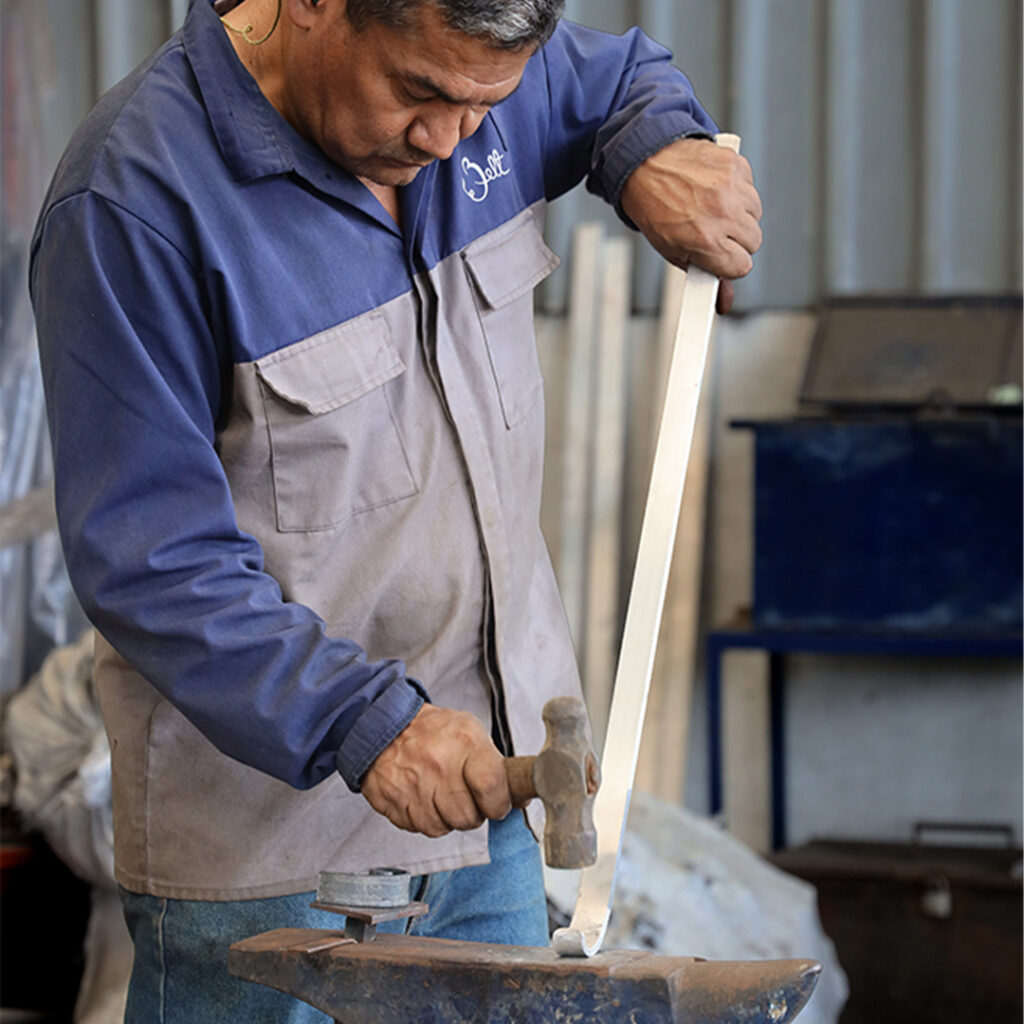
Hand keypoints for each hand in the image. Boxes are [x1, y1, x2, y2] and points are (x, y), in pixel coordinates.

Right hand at [361, 705, 511, 837]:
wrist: (384, 725)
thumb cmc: (432, 731)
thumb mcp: (470, 732)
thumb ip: (497, 765)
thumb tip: (521, 797)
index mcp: (465, 743)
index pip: (492, 787)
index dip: (499, 804)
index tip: (497, 803)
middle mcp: (439, 765)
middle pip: (468, 817)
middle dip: (472, 813)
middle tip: (466, 797)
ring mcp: (414, 785)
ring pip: (443, 827)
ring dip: (447, 818)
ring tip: (441, 795)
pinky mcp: (394, 802)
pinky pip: (419, 828)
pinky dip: (425, 819)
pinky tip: (423, 798)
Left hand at [620, 137, 762, 312]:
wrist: (644, 165)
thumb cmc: (655, 209)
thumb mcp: (674, 251)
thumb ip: (703, 277)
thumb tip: (724, 301)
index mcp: (706, 240)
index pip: (742, 266)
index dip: (730, 263)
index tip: (720, 257)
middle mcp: (722, 214)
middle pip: (754, 242)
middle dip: (736, 241)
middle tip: (714, 232)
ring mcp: (731, 187)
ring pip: (755, 214)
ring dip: (739, 215)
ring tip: (711, 208)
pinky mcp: (735, 165)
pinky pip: (751, 188)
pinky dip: (738, 191)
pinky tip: (715, 190)